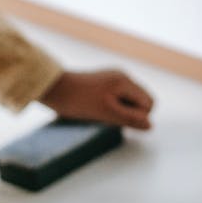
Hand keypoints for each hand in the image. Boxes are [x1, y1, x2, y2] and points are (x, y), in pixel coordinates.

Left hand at [39, 69, 153, 130]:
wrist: (51, 87)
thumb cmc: (78, 101)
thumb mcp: (106, 113)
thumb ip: (130, 119)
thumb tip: (150, 126)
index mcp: (125, 81)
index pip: (149, 103)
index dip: (139, 116)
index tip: (118, 119)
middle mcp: (121, 76)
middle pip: (139, 100)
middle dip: (129, 113)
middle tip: (108, 117)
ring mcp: (111, 78)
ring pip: (127, 100)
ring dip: (119, 111)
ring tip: (99, 113)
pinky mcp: (101, 82)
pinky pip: (115, 97)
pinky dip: (110, 106)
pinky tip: (94, 109)